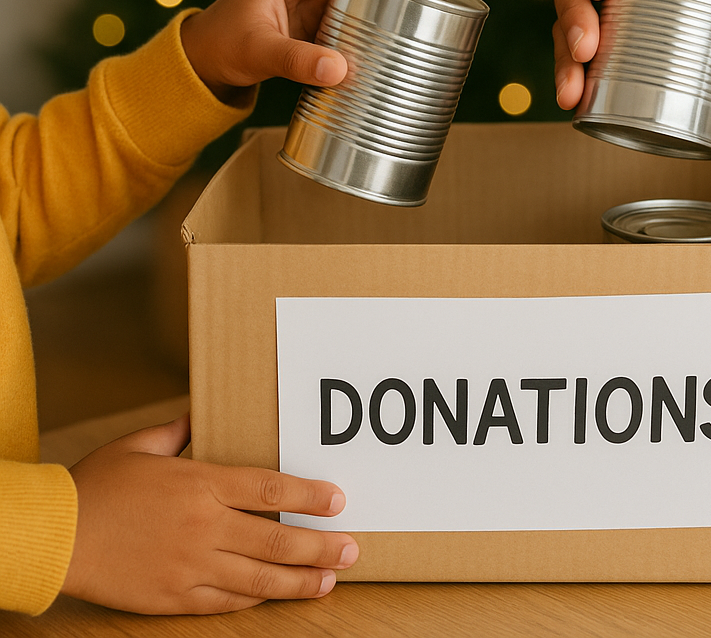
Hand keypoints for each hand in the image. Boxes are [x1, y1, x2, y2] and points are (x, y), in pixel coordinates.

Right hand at [63, 414, 357, 613]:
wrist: (55, 536)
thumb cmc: (98, 485)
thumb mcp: (140, 445)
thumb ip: (178, 430)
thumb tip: (198, 412)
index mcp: (202, 484)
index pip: (271, 489)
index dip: (310, 495)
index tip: (339, 500)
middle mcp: (204, 526)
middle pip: (276, 539)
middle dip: (320, 546)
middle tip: (353, 550)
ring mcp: (191, 565)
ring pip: (258, 578)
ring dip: (300, 580)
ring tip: (330, 580)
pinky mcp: (174, 596)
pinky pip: (225, 601)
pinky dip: (255, 599)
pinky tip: (277, 595)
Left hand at [180, 0, 408, 101]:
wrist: (206, 63)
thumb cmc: (223, 45)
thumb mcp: (258, 52)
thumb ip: (295, 61)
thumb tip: (339, 70)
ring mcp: (316, 2)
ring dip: (383, 4)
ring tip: (412, 21)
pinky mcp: (320, 25)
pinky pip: (353, 18)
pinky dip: (372, 28)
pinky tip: (389, 44)